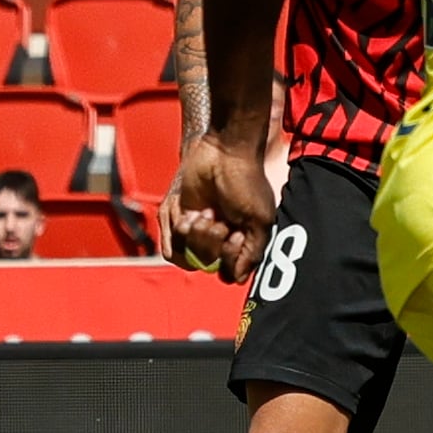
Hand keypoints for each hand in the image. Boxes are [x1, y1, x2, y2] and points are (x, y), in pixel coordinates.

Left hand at [171, 126, 280, 271]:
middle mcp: (222, 240)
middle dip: (211, 243)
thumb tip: (237, 278)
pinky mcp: (182, 219)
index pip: (230, 272)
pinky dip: (178, 231)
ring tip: (204, 213)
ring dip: (196, 236)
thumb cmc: (246, 183)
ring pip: (189, 257)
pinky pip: (172, 245)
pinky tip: (190, 211)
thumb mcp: (260, 219)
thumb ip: (252, 252)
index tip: (234, 235)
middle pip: (208, 265)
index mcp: (243, 242)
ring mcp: (201, 230)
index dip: (228, 259)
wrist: (223, 153)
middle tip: (217, 218)